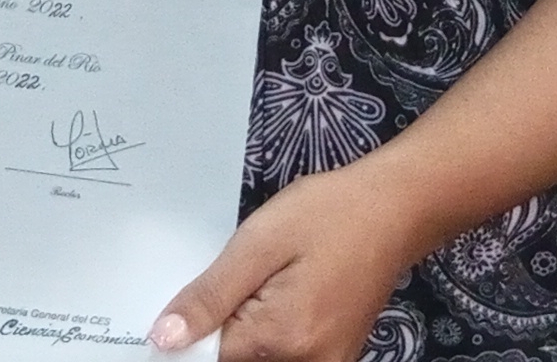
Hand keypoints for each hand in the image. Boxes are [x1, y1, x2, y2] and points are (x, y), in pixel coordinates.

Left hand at [148, 167, 415, 360]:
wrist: (392, 210)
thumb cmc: (326, 215)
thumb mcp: (258, 243)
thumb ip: (210, 296)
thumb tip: (163, 339)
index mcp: (282, 339)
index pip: (210, 356)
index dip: (193, 329)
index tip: (196, 299)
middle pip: (238, 359)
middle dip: (221, 328)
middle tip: (240, 278)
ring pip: (260, 358)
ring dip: (245, 329)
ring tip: (262, 280)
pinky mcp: (336, 356)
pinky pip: (286, 355)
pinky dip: (269, 331)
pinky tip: (277, 292)